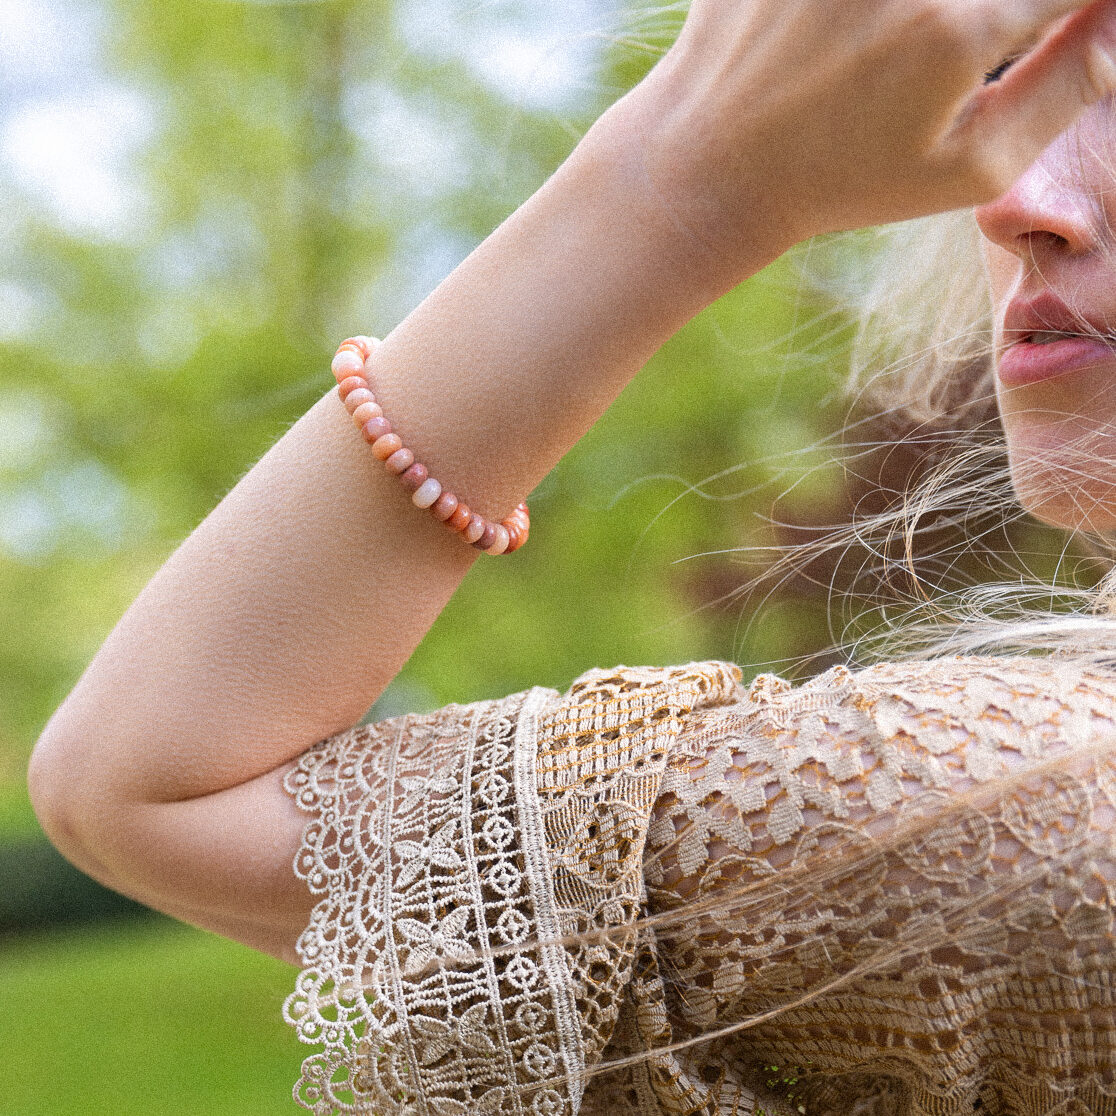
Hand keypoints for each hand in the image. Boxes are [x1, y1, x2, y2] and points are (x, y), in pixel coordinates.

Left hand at [597, 0, 1115, 272]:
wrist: (713, 164)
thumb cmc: (842, 179)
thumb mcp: (964, 171)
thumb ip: (1064, 89)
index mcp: (958, 32)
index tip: (1064, 17)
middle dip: (1003, 7)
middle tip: (977, 35)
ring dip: (937, 9)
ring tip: (904, 43)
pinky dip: (871, 7)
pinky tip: (859, 25)